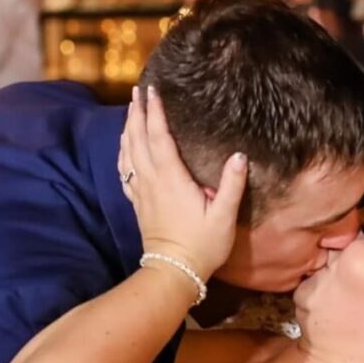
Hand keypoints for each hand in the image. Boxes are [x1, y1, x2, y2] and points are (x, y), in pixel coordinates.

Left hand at [119, 85, 246, 281]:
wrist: (173, 271)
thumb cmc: (202, 245)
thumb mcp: (224, 216)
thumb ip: (232, 185)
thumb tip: (240, 156)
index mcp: (171, 179)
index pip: (159, 137)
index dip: (155, 112)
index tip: (153, 91)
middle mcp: (151, 180)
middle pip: (138, 139)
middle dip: (137, 112)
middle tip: (137, 90)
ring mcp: (141, 191)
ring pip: (128, 152)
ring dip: (128, 128)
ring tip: (130, 109)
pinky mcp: (137, 202)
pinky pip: (124, 170)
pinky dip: (123, 152)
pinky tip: (125, 145)